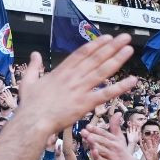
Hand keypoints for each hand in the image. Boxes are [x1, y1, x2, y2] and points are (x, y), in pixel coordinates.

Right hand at [16, 38, 136, 133]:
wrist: (33, 121)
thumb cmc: (29, 105)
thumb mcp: (28, 81)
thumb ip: (33, 66)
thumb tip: (34, 54)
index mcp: (61, 72)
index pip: (81, 54)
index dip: (95, 45)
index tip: (106, 37)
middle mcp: (73, 77)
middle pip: (95, 58)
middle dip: (111, 47)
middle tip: (124, 38)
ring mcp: (80, 89)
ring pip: (102, 71)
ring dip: (117, 59)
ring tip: (129, 50)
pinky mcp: (86, 103)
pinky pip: (106, 94)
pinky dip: (120, 87)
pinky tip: (132, 80)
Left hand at [82, 124, 143, 159]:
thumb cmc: (122, 152)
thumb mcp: (120, 138)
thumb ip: (115, 126)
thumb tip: (118, 112)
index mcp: (116, 140)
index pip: (105, 134)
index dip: (96, 130)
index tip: (88, 126)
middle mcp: (115, 148)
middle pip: (103, 141)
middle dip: (93, 136)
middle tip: (83, 131)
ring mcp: (113, 157)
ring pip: (102, 150)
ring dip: (94, 144)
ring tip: (87, 138)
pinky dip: (97, 157)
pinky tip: (92, 152)